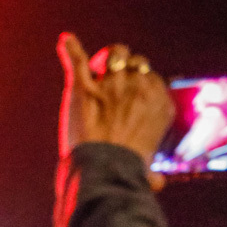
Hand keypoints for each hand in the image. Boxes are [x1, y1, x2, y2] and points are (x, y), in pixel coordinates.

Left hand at [57, 34, 173, 179]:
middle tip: (109, 86)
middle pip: (135, 63)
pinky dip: (71, 49)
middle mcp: (139, 87)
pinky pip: (78, 59)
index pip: (152, 79)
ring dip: (106, 58)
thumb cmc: (126, 174)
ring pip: (114, 54)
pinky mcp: (84, 86)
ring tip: (96, 69)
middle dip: (124, 70)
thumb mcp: (146, 172)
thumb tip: (157, 185)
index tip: (127, 100)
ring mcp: (112, 83)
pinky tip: (66, 42)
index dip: (139, 86)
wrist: (104, 169)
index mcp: (160, 102)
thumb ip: (151, 174)